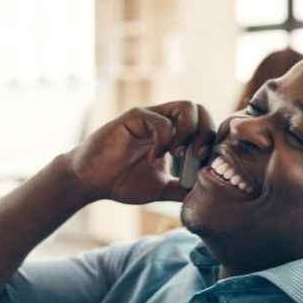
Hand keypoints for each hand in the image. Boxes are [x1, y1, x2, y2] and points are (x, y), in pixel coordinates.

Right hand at [68, 101, 214, 203]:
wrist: (92, 181)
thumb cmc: (122, 182)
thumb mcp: (161, 189)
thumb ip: (181, 189)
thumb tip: (204, 194)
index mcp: (173, 134)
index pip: (204, 124)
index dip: (210, 143)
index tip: (203, 166)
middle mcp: (164, 121)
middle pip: (200, 110)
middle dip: (205, 134)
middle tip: (196, 158)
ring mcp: (150, 116)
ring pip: (187, 107)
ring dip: (189, 133)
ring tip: (177, 155)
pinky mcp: (134, 117)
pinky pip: (161, 121)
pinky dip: (164, 141)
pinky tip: (153, 158)